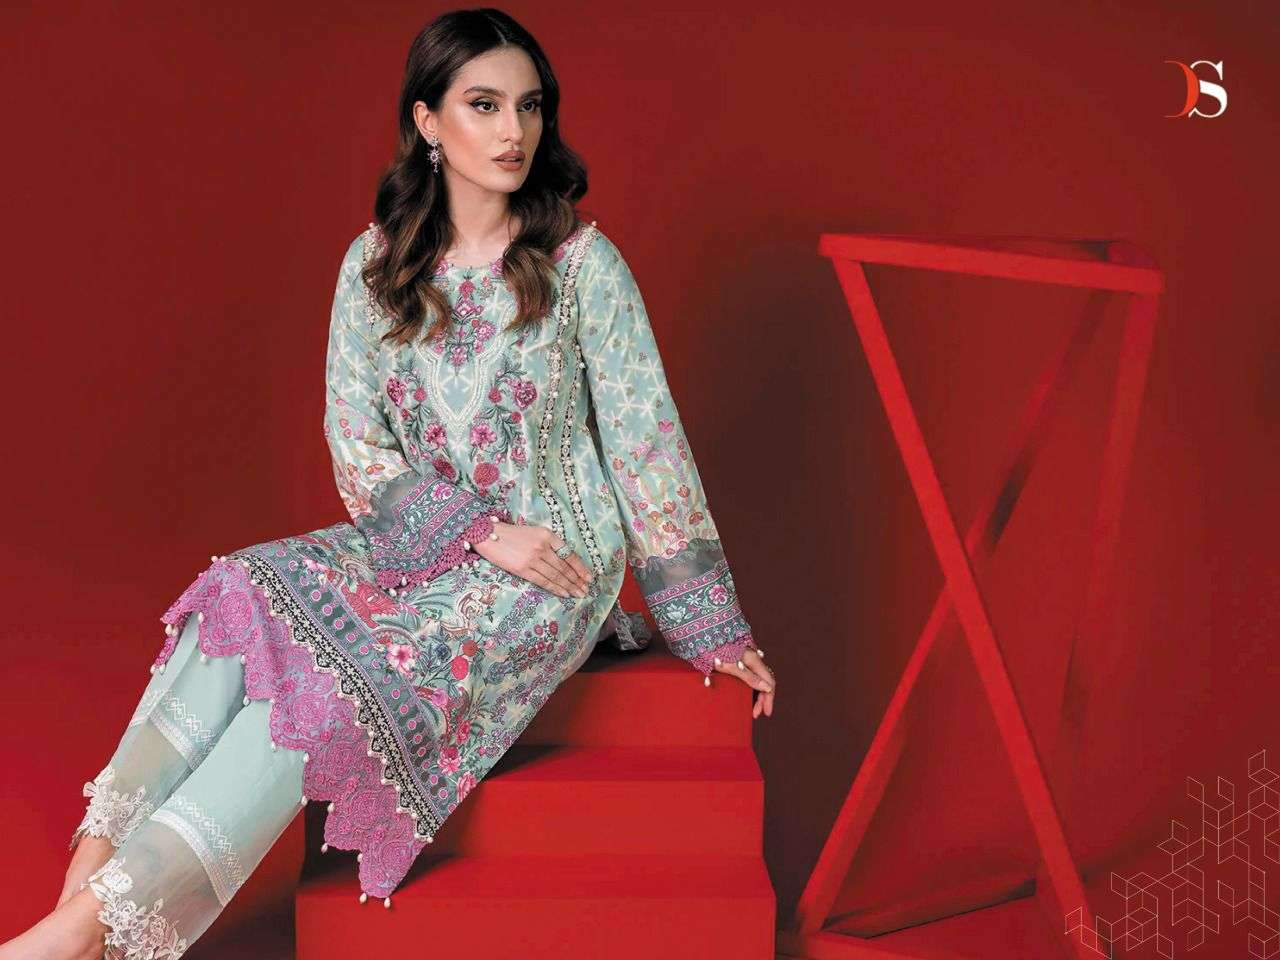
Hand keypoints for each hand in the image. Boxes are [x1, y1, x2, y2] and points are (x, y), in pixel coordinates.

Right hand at [472, 522, 591, 598]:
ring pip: (556, 575)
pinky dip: (556, 588)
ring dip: (569, 586)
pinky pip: (543, 581)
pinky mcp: (523, 569)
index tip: (589, 577)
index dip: (580, 567)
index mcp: (547, 535)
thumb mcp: (534, 533)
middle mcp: (543, 546)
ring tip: (578, 594)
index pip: (569, 554)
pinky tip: (564, 594)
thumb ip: (549, 544)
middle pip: (564, 567)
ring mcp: (533, 558)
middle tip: (586, 590)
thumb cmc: (512, 534)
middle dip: (577, 580)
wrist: (488, 535)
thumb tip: (565, 561)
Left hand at [714, 647, 774, 718]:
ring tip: (751, 707)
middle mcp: (752, 659)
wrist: (703, 637)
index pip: (769, 682)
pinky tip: (745, 694)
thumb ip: (749, 677)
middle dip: (762, 699)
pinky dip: (749, 687)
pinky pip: (748, 676)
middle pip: (764, 681)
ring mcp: (745, 660)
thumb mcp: (732, 666)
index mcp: (754, 660)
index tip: (766, 713)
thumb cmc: (716, 651)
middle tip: (755, 714)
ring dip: (755, 694)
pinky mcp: (737, 660)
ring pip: (756, 679)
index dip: (769, 699)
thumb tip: (767, 688)